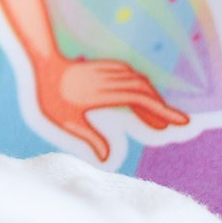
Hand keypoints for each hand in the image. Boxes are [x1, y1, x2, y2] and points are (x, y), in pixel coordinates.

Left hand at [33, 58, 188, 163]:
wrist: (41, 64)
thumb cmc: (50, 95)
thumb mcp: (66, 121)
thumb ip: (89, 137)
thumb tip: (107, 158)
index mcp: (104, 93)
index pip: (140, 100)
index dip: (162, 110)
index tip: (180, 121)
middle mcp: (110, 79)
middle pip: (144, 91)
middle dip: (161, 108)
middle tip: (172, 126)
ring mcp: (108, 71)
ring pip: (138, 83)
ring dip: (150, 100)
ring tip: (156, 122)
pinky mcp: (104, 68)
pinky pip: (129, 77)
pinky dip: (140, 89)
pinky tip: (140, 102)